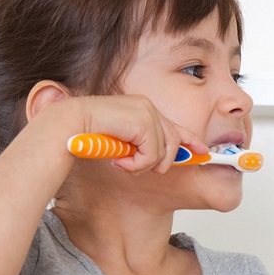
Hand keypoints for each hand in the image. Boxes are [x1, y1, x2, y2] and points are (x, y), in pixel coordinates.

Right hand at [75, 93, 208, 175]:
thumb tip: (161, 162)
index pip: (176, 127)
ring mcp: (147, 112)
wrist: (70, 127)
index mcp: (144, 110)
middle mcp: (148, 107)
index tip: (203, 152)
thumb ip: (142, 147)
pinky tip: (119, 160)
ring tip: (123, 162)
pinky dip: (136, 165)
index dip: (191, 141)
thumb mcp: (124, 144)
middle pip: (173, 144)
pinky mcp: (143, 121)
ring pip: (162, 153)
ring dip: (142, 166)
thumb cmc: (90, 136)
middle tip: (136, 167)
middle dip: (161, 163)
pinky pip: (151, 155)